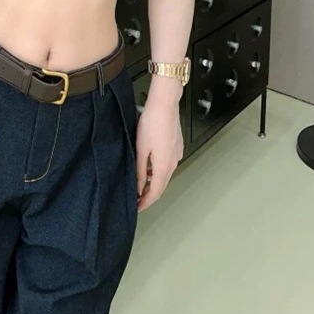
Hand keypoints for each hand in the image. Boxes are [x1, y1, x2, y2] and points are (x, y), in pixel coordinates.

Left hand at [135, 84, 182, 210]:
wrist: (165, 105)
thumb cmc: (152, 123)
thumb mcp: (141, 150)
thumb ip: (141, 171)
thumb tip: (140, 187)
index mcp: (164, 166)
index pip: (155, 193)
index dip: (146, 203)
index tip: (137, 208)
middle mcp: (173, 163)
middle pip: (161, 186)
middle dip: (149, 195)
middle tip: (137, 199)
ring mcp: (176, 155)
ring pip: (164, 175)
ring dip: (154, 183)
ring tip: (140, 184)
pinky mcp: (176, 147)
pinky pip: (167, 165)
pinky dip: (158, 171)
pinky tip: (149, 167)